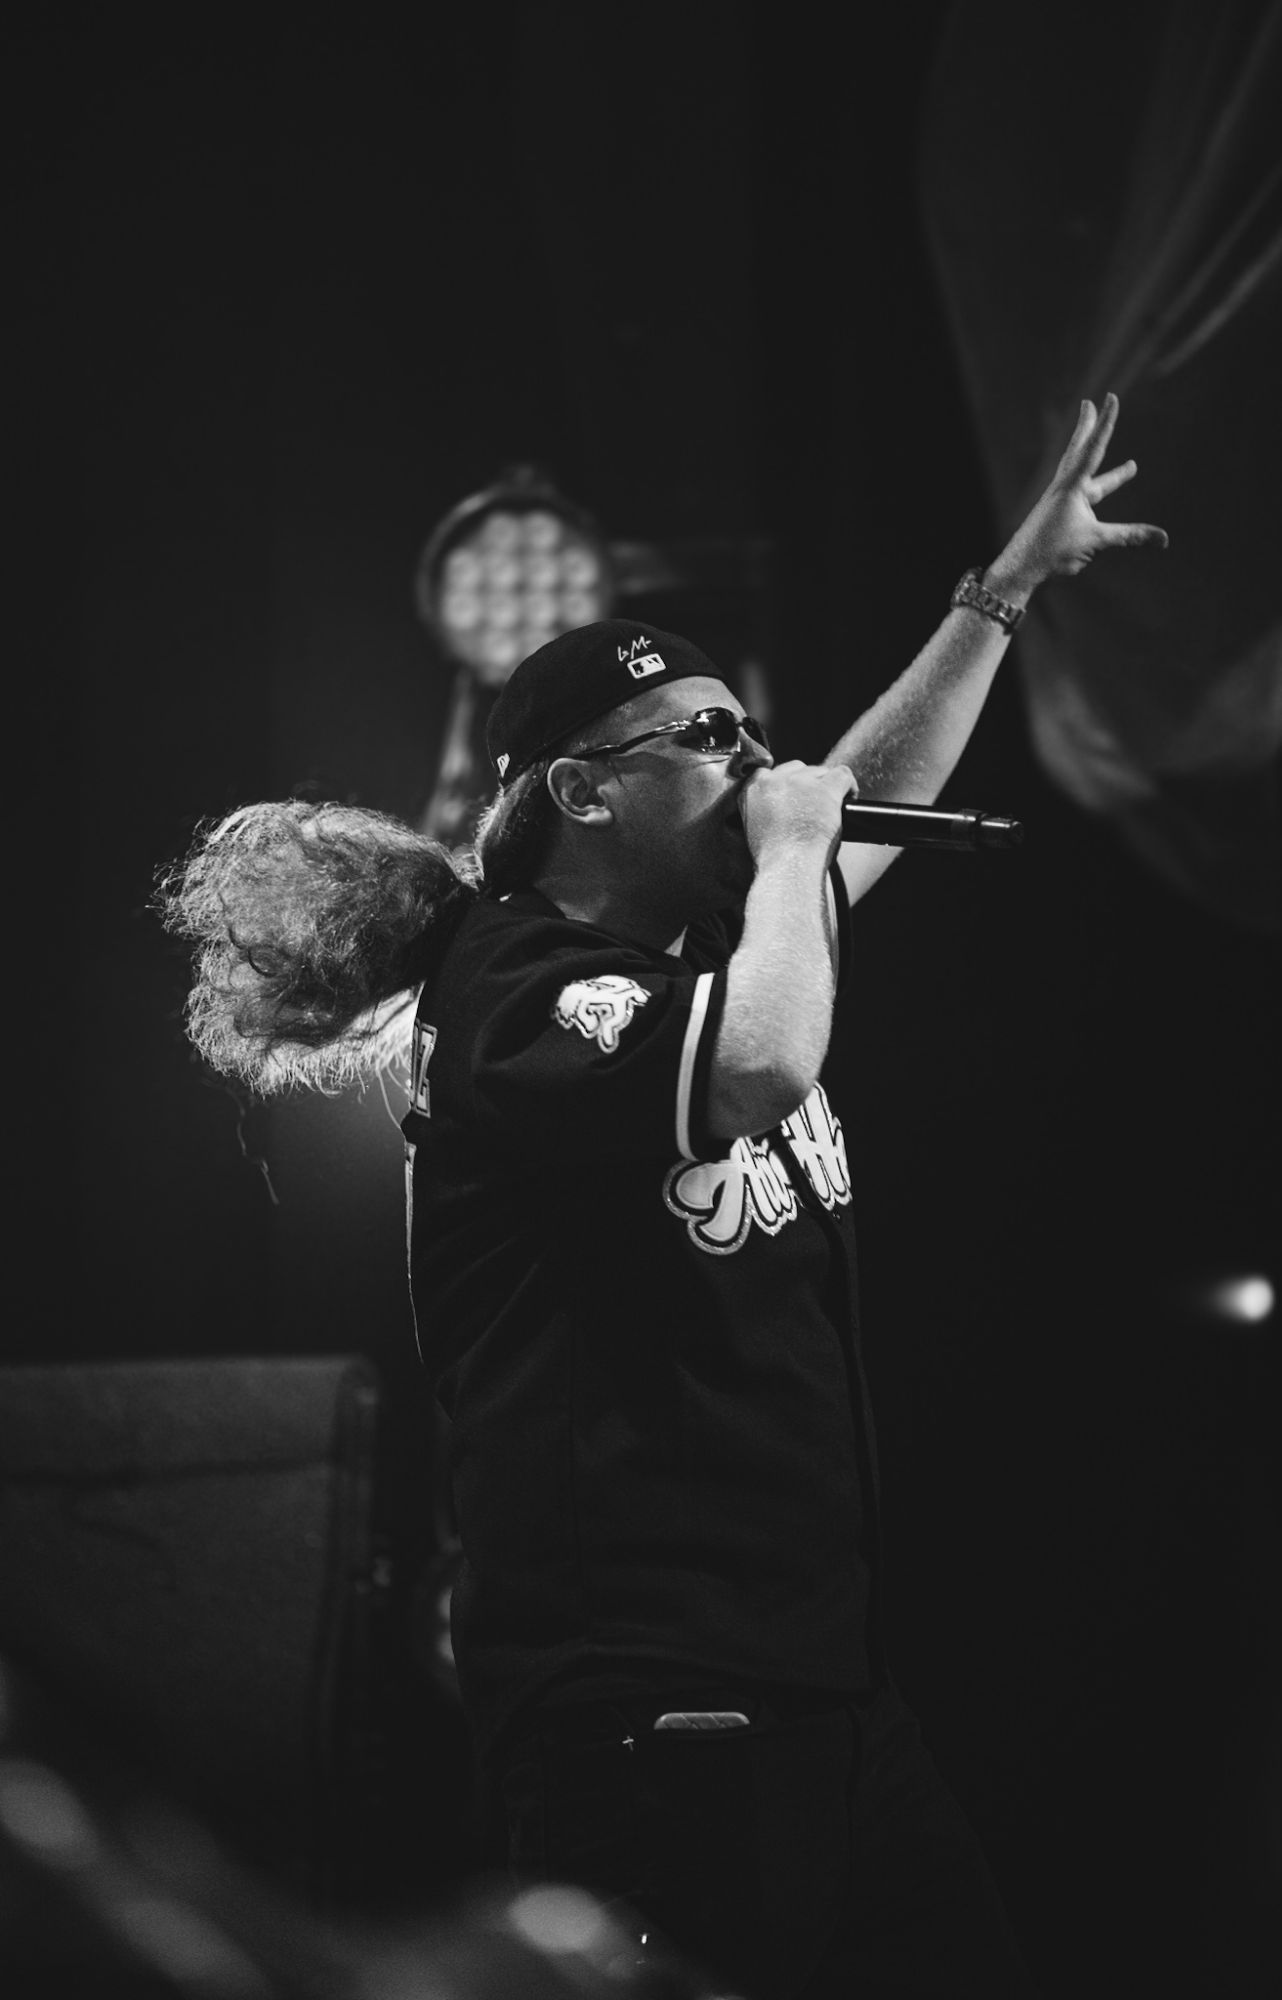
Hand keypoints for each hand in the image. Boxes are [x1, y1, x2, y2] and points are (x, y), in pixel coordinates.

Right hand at [739, 761, 855, 862]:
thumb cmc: (774, 858)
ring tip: (830, 809)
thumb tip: (787, 802)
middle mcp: (773, 779)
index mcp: (752, 788)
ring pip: (820, 771)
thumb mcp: (755, 826)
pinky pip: (843, 775)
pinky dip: (849, 786)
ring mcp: (799, 782)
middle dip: (807, 785)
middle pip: (797, 768)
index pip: (772, 773)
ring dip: (826, 787)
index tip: (796, 800)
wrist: (787, 868)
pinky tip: (849, 798)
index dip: (788, 786)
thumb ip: (766, 807)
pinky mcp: (824, 789)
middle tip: (813, 808)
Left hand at [988, 393, 1167, 600]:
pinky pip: (1081, 495)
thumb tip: (1164, 539)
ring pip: (1083, 474)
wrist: (1020, 566)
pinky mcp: (1057, 512)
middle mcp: (1064, 487)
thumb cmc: (1053, 551)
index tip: (1110, 398)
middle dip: (1088, 427)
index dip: (1106, 422)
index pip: (1094, 447)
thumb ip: (1130, 536)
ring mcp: (1059, 499)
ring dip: (1102, 469)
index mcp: (1072, 486)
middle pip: (1079, 450)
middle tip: (1088, 404)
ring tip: (1130, 467)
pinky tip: (1100, 502)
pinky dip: (1094, 490)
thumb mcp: (1096, 541)